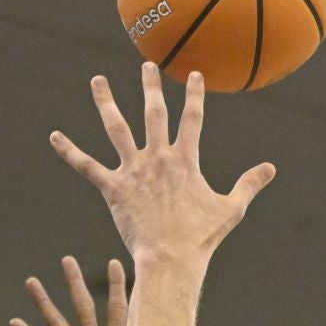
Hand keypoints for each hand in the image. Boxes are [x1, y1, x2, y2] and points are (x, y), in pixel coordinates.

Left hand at [49, 64, 275, 264]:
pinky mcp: (113, 188)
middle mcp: (158, 158)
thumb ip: (249, 184)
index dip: (194, 96)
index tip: (195, 76)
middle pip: (153, 113)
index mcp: (185, 160)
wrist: (171, 259)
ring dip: (105, 103)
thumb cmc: (201, 238)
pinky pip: (87, 166)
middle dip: (150, 87)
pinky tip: (54, 137)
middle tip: (146, 66)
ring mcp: (133, 171)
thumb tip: (271, 168)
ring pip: (117, 129)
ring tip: (97, 81)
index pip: (192, 119)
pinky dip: (69, 151)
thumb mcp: (231, 209)